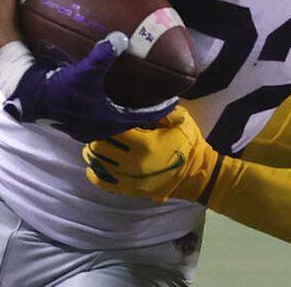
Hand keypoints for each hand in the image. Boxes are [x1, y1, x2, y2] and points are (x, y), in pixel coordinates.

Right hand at [4, 32, 175, 141]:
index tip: (174, 100)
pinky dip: (111, 106)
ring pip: (115, 118)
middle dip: (145, 109)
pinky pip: (102, 115)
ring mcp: (87, 127)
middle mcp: (100, 128)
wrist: (29, 98)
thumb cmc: (59, 89)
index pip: (143, 117)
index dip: (159, 109)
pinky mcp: (76, 122)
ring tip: (136, 94)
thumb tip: (121, 38)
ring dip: (127, 108)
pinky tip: (109, 93)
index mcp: (108, 120)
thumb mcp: (84, 71)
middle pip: (130, 119)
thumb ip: (103, 56)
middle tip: (157, 95)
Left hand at [84, 106, 220, 202]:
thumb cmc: (188, 144)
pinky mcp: (129, 190)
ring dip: (94, 153)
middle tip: (102, 130)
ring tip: (98, 145)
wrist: (196, 175)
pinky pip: (102, 182)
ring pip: (98, 164)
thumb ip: (162, 110)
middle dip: (98, 137)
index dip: (109, 122)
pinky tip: (97, 164)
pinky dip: (95, 173)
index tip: (110, 116)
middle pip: (99, 147)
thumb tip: (144, 100)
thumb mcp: (181, 120)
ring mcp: (130, 179)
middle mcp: (133, 163)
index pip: (113, 131)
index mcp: (145, 144)